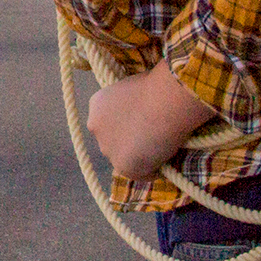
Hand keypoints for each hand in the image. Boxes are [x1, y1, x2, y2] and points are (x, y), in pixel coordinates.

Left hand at [87, 60, 215, 177]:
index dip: (125, 124)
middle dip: (127, 141)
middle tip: (150, 137)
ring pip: (123, 158)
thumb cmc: (157, 87)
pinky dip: (152, 171)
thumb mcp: (133, 88)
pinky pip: (140, 174)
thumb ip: (128, 104)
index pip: (108, 121)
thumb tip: (139, 112)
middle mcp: (95, 127)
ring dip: (137, 157)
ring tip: (159, 149)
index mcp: (96, 104)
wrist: (165, 101)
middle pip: (111, 140)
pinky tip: (163, 161)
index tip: (141, 122)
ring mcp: (107, 148)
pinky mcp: (122, 167)